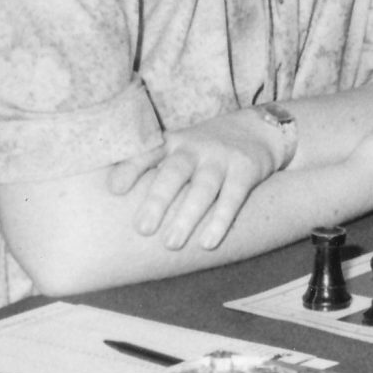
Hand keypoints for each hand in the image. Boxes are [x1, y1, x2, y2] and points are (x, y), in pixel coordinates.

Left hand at [106, 111, 286, 251]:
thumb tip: (112, 202)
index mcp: (173, 143)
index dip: (131, 169)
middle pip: (174, 172)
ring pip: (203, 188)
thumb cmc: (206, 149)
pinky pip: (232, 197)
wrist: (260, 128)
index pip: (148, 153)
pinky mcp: (246, 170)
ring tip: (171, 244)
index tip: (114, 190)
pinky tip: (208, 243)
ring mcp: (221, 158)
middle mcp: (194, 148)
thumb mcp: (180, 147)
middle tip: (142, 230)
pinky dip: (220, 220)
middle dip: (158, 200)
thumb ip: (154, 168)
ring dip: (187, 216)